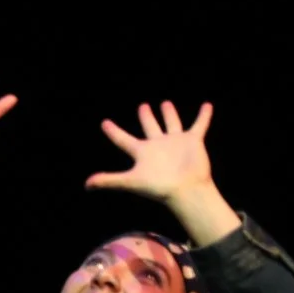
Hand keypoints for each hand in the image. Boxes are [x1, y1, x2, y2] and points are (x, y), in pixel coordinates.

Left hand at [85, 100, 214, 200]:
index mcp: (142, 152)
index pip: (123, 140)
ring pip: (171, 124)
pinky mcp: (193, 141)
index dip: (113, 132)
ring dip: (169, 114)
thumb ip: (109, 180)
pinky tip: (207, 105)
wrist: (185, 189)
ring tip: (165, 103)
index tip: (104, 123)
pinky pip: (199, 125)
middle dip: (146, 116)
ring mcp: (175, 143)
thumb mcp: (130, 181)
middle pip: (149, 127)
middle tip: (143, 106)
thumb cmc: (158, 186)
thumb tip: (86, 185)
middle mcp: (157, 146)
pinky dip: (203, 116)